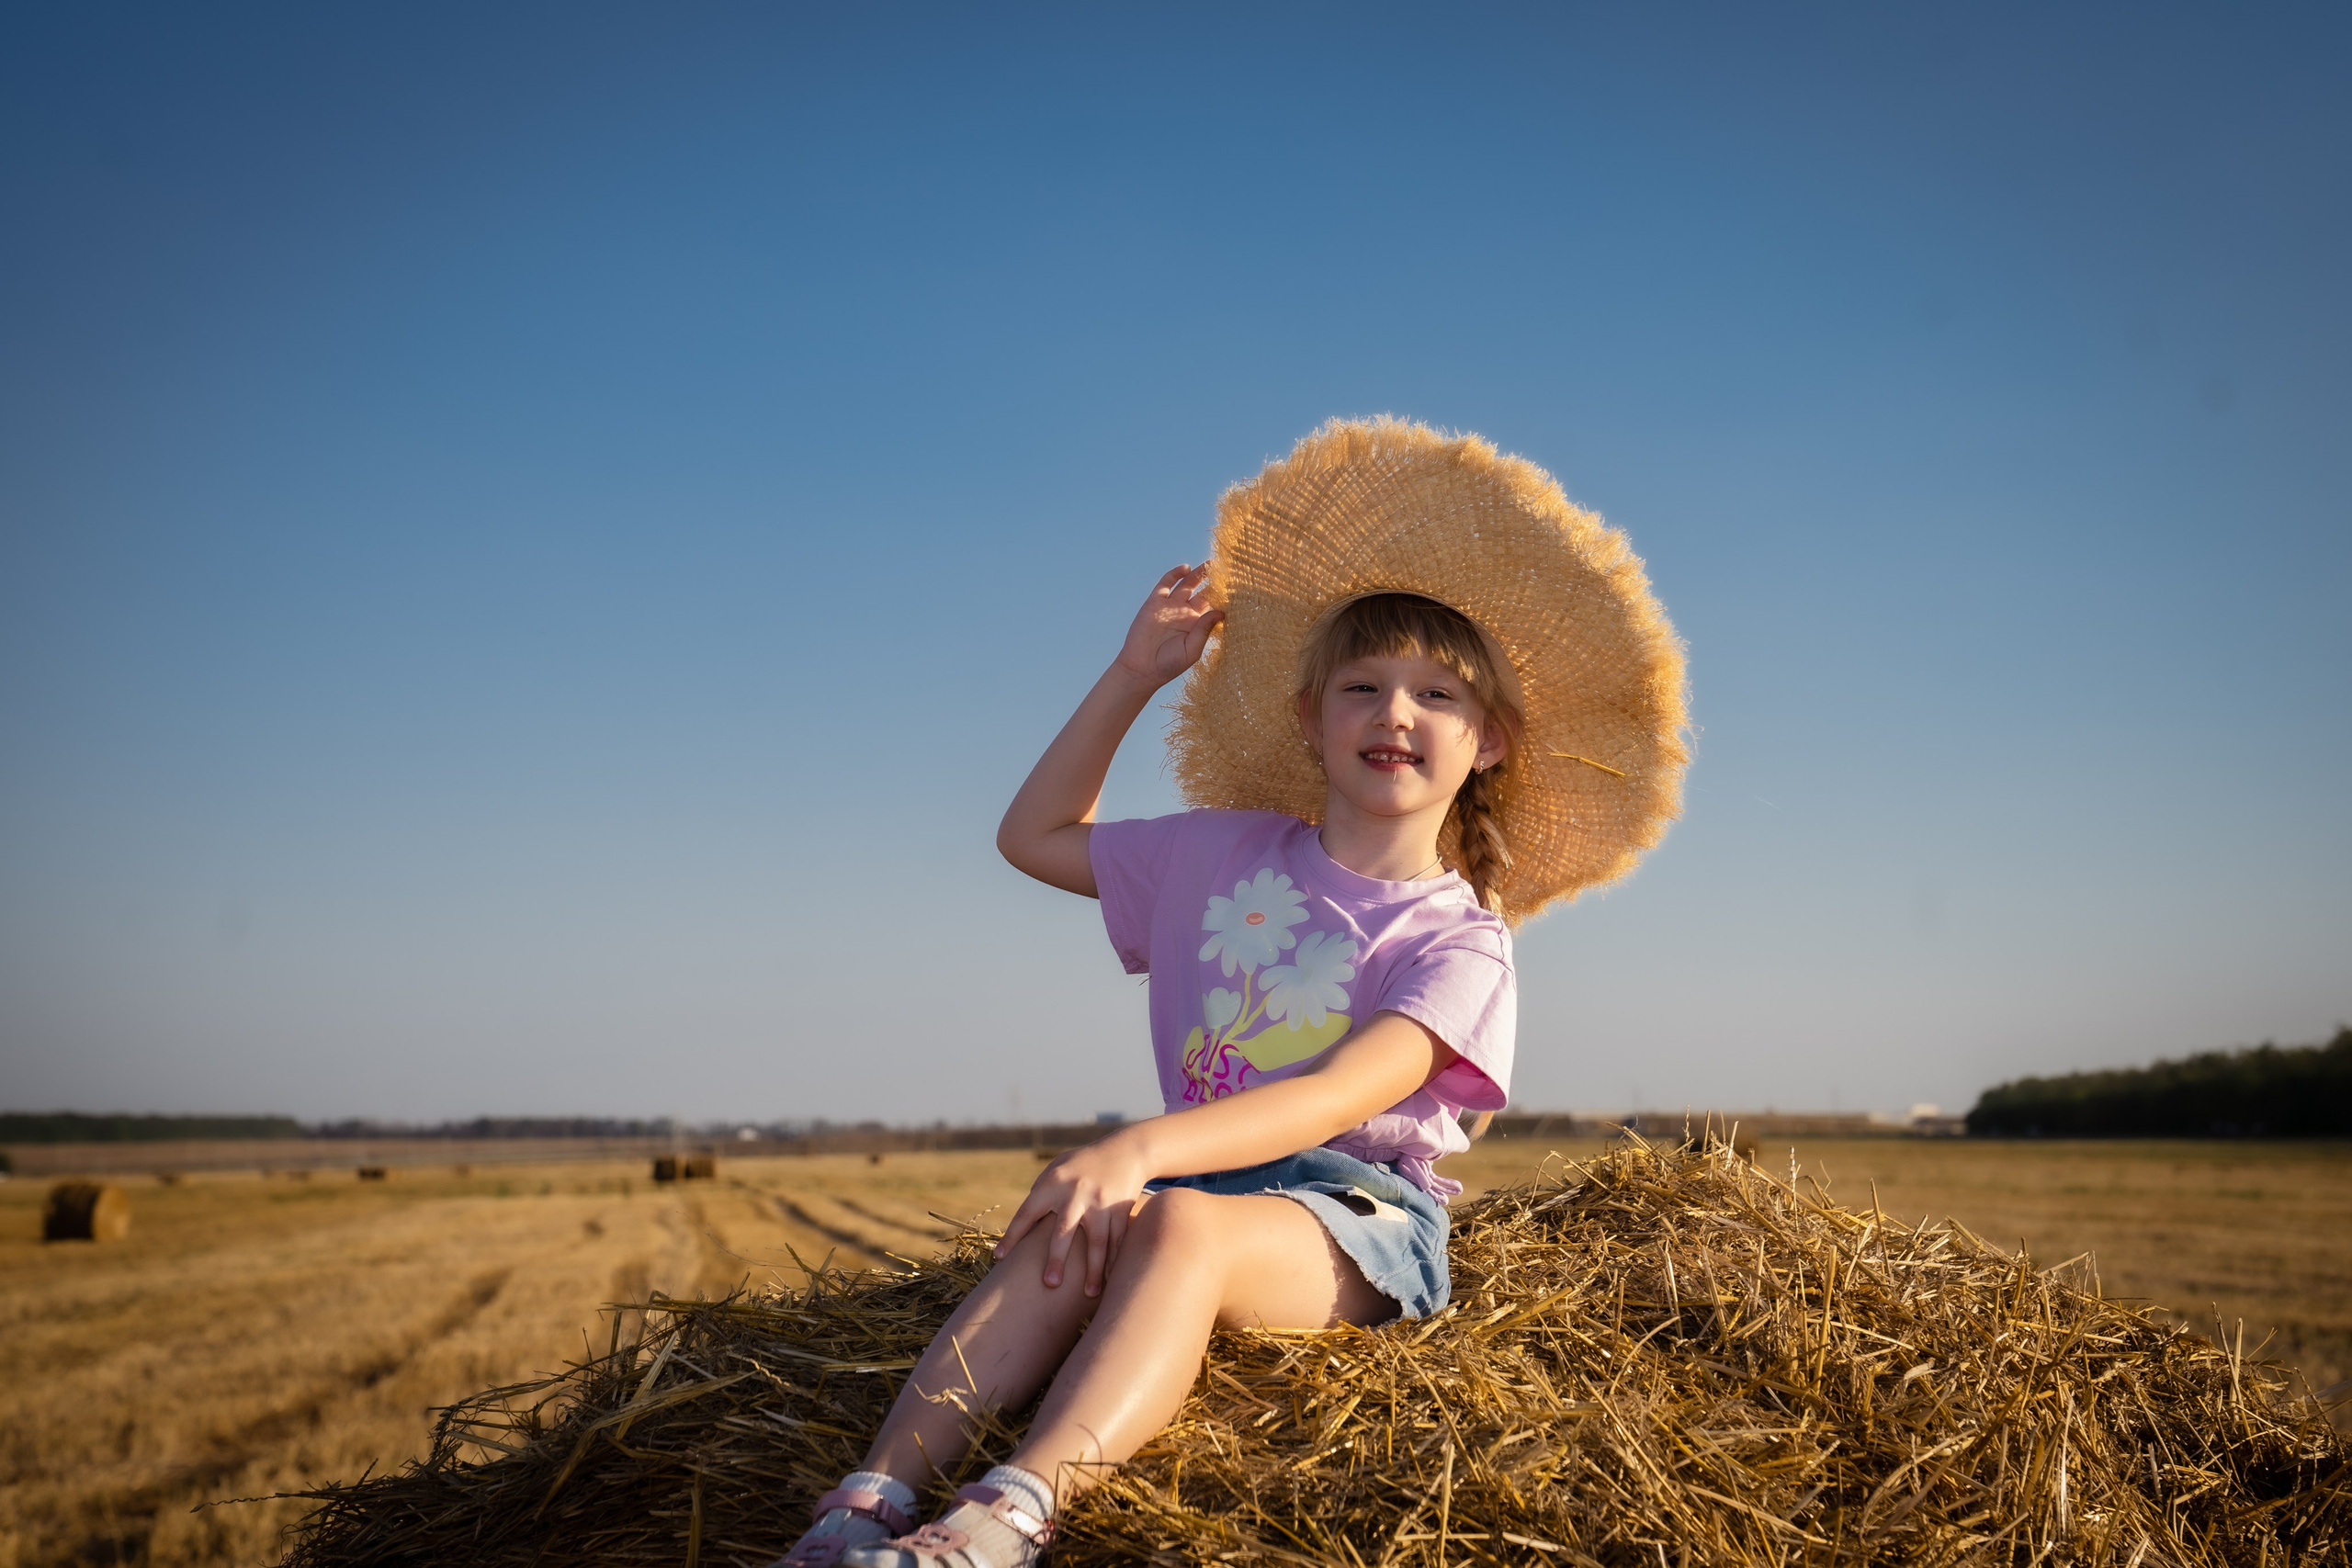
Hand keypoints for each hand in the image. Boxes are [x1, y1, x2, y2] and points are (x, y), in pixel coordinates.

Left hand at [994, 1135, 1150, 1296]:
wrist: (1125, 1150)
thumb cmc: (1081, 1165)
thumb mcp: (1056, 1170)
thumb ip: (1039, 1195)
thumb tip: (1023, 1227)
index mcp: (1052, 1184)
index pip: (1027, 1213)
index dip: (1012, 1236)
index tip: (999, 1258)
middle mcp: (1076, 1193)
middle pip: (1064, 1230)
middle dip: (1057, 1258)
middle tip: (1050, 1284)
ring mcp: (1101, 1202)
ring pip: (1098, 1241)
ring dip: (1095, 1270)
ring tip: (1090, 1294)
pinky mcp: (1122, 1209)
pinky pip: (1119, 1240)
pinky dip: (1115, 1262)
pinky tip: (1112, 1281)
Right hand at [1112, 564, 1223, 689]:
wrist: (1141, 668)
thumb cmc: (1169, 664)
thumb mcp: (1192, 649)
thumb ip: (1204, 630)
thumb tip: (1221, 612)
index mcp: (1196, 625)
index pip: (1213, 606)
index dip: (1224, 598)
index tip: (1238, 588)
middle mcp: (1184, 613)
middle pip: (1203, 592)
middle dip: (1214, 582)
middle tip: (1228, 571)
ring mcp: (1170, 606)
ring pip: (1187, 584)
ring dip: (1198, 574)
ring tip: (1211, 564)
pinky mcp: (1154, 602)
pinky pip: (1166, 583)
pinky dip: (1175, 574)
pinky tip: (1186, 568)